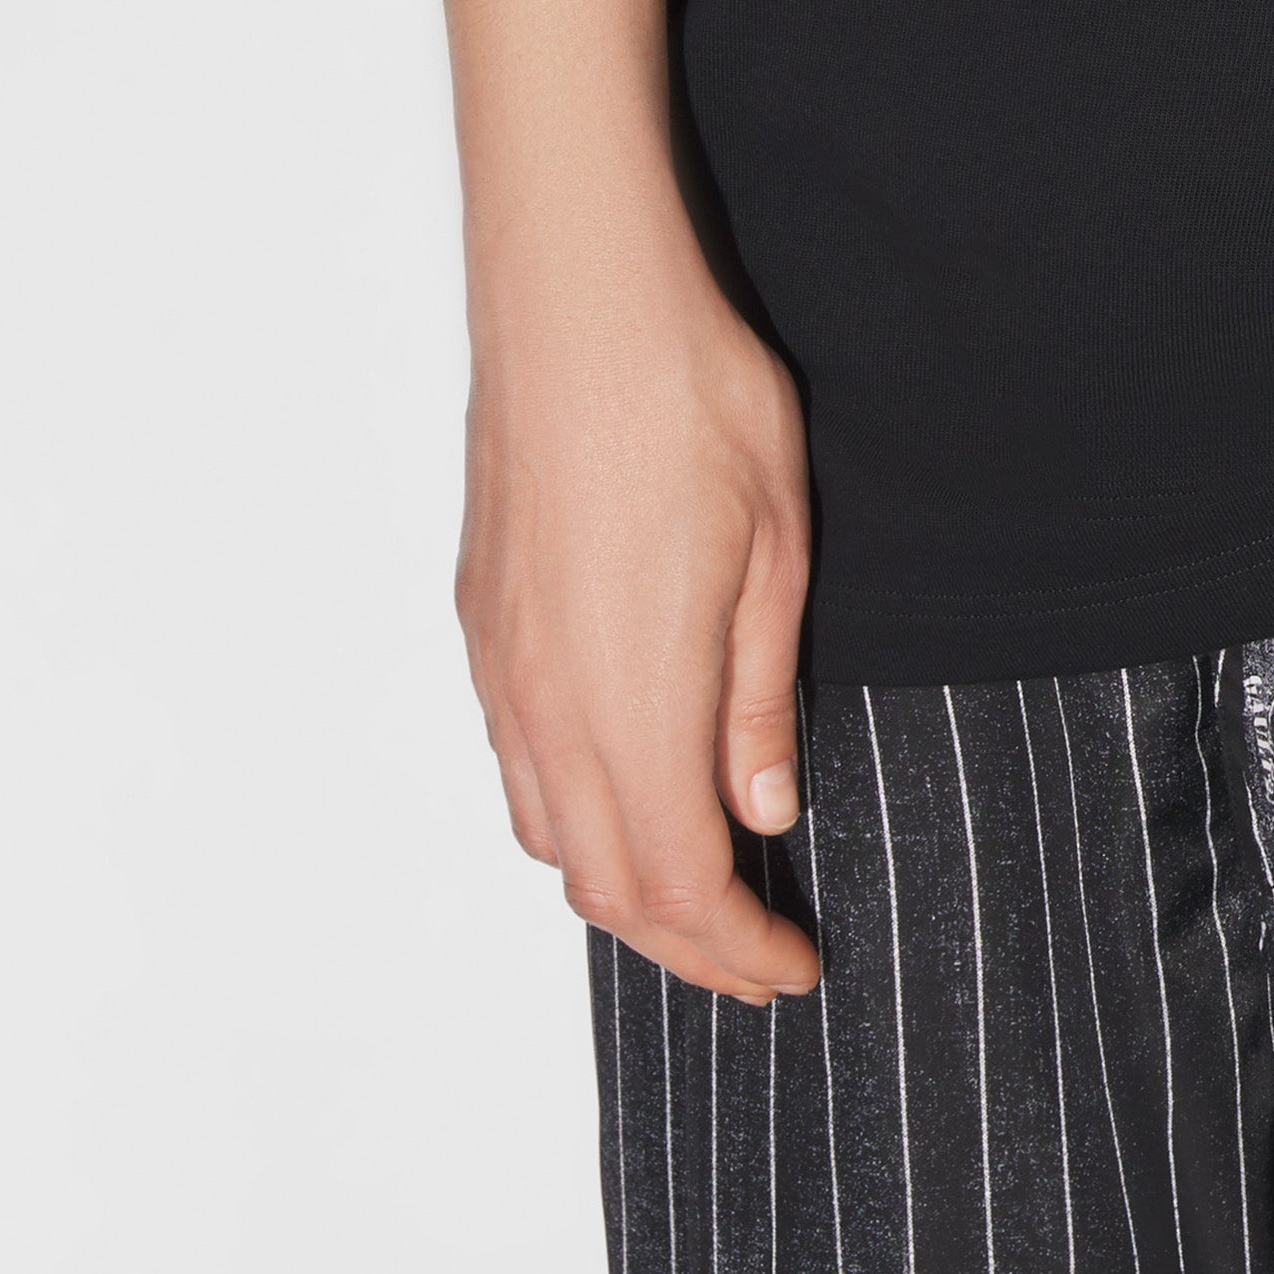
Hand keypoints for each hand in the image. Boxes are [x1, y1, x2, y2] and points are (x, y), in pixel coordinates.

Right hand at [456, 222, 822, 1005]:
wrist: (580, 305)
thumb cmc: (690, 404)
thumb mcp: (777, 550)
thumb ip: (759, 697)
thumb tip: (762, 809)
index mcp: (631, 704)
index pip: (679, 885)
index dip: (737, 948)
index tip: (791, 968)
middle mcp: (549, 708)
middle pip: (606, 885)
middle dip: (684, 942)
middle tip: (755, 953)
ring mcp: (503, 669)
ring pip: (550, 832)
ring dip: (623, 884)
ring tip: (700, 886)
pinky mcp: (482, 624)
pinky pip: (520, 764)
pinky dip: (574, 814)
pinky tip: (626, 785)